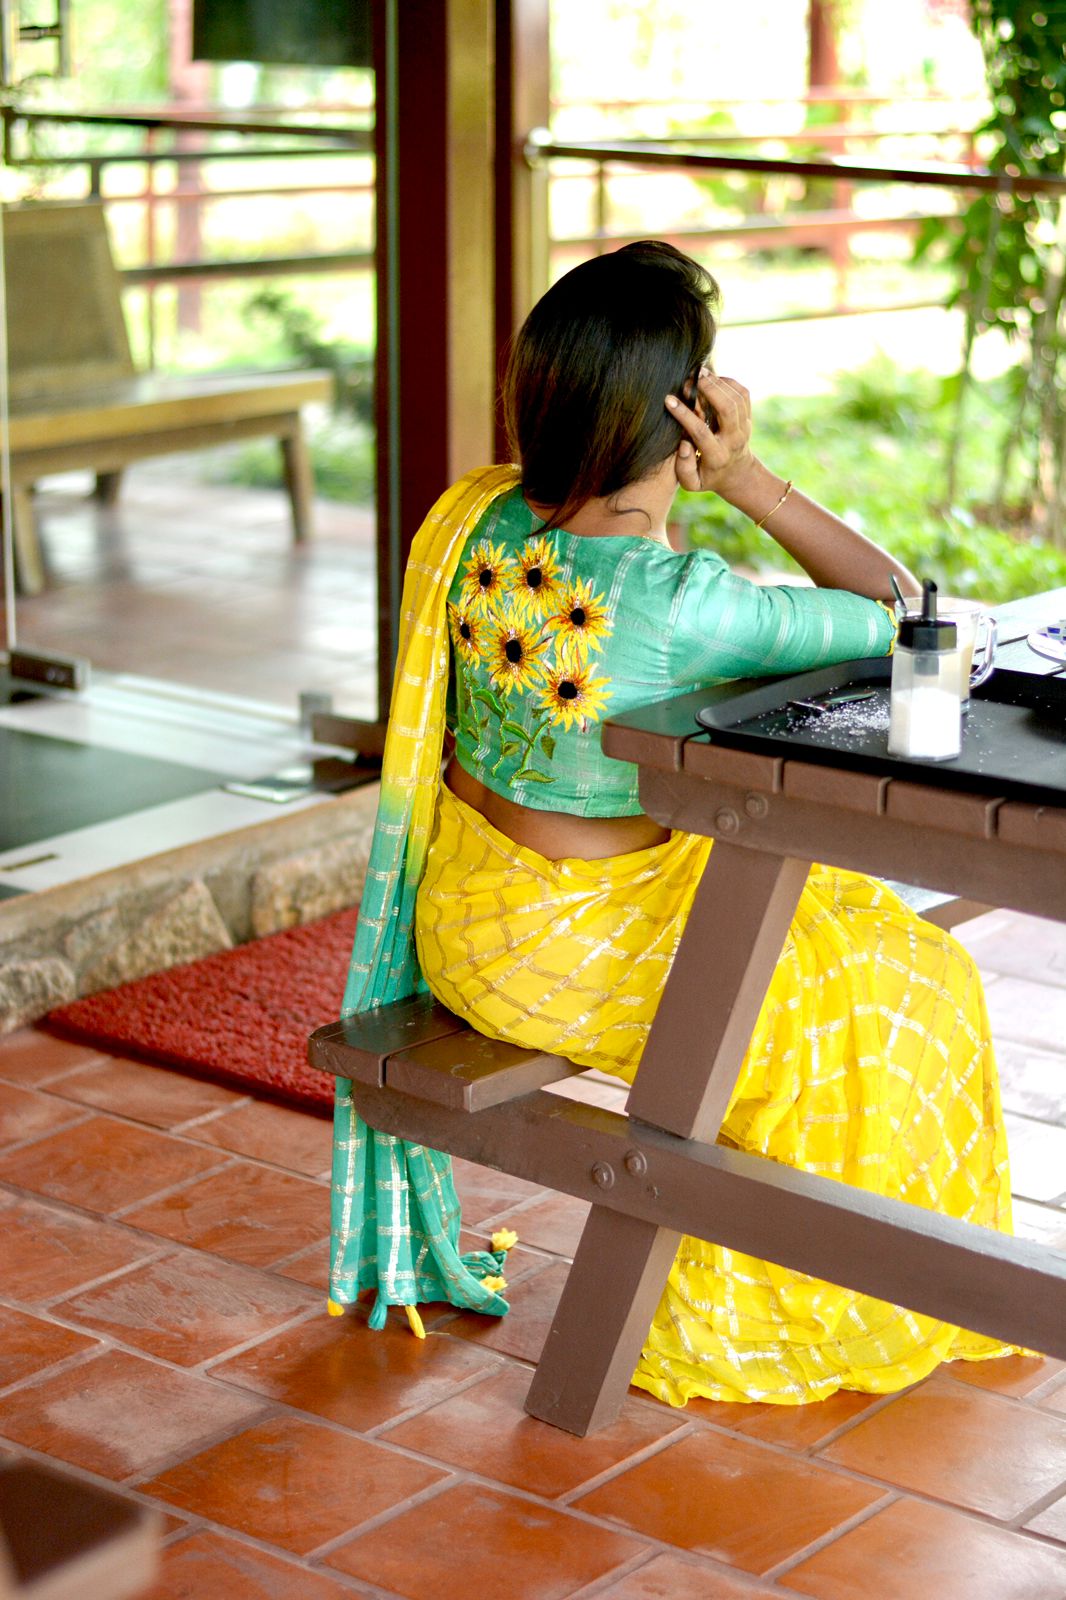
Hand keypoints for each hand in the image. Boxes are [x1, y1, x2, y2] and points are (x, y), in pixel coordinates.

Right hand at [666, 372, 755, 498]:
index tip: (668, 399)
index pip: (701, 432)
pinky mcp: (748, 416)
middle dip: (710, 389)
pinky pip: (743, 393)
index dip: (684, 414)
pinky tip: (713, 379)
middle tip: (692, 377)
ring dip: (718, 382)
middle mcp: (734, 439)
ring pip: (736, 397)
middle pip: (727, 408)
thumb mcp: (692, 483)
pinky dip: (729, 382)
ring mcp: (744, 426)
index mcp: (717, 456)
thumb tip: (683, 445)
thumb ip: (684, 468)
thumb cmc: (707, 476)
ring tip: (700, 374)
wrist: (737, 474)